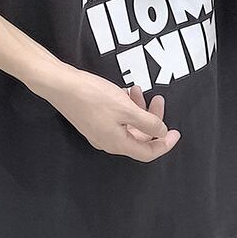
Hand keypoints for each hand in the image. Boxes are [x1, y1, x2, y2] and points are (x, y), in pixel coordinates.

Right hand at [31, 65, 180, 161]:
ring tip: (137, 90)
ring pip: (127, 125)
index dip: (165, 144)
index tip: (176, 132)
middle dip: (152, 119)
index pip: (148, 152)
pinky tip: (123, 91)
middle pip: (138, 137)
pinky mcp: (91, 119)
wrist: (60, 85)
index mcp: (118, 143)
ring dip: (137, 109)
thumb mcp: (127, 109)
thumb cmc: (93, 97)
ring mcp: (98, 131)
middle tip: (158, 99)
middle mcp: (108, 142)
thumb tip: (161, 132)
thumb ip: (148, 123)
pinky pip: (116, 118)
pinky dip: (124, 107)